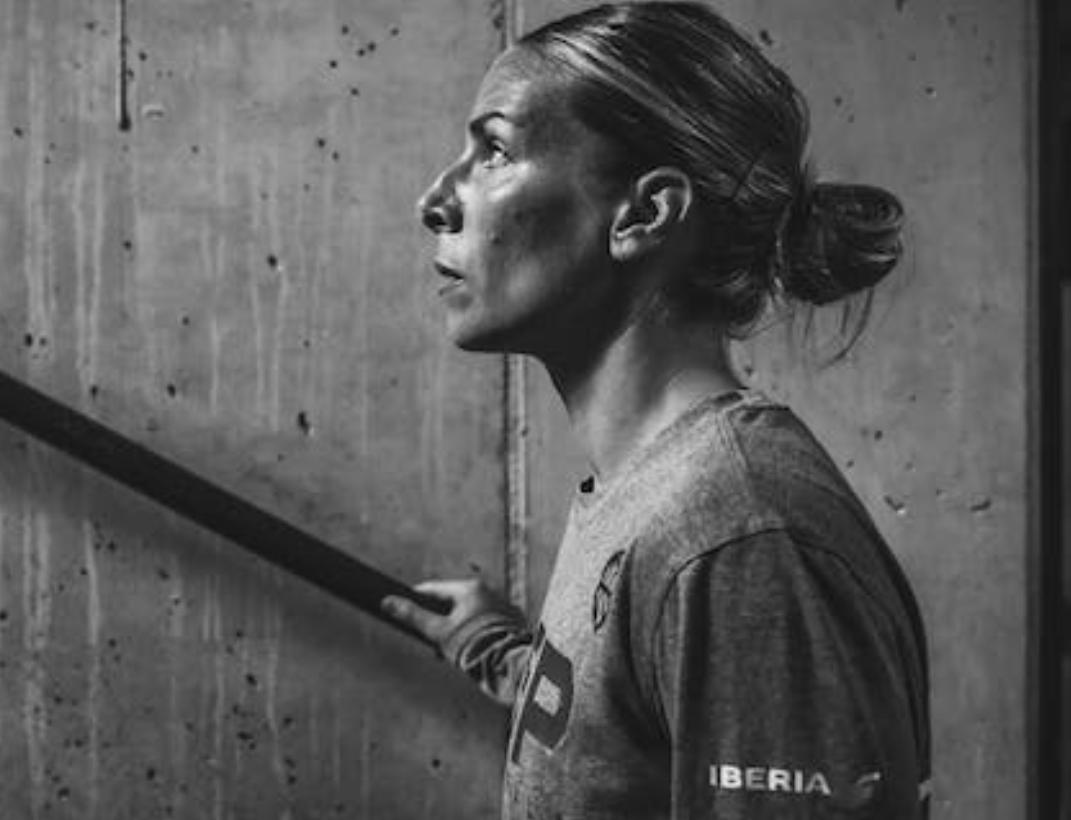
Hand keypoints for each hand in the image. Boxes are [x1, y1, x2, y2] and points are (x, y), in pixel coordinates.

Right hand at [381, 579, 512, 653]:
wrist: (509, 666)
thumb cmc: (474, 647)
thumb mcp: (438, 632)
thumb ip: (413, 616)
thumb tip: (387, 602)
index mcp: (471, 588)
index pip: (435, 589)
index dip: (416, 599)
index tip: (403, 606)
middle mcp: (489, 591)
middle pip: (453, 602)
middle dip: (438, 620)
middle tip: (428, 638)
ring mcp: (502, 605)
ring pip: (470, 613)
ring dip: (456, 628)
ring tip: (447, 650)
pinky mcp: (511, 622)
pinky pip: (485, 623)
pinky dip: (474, 633)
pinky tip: (468, 650)